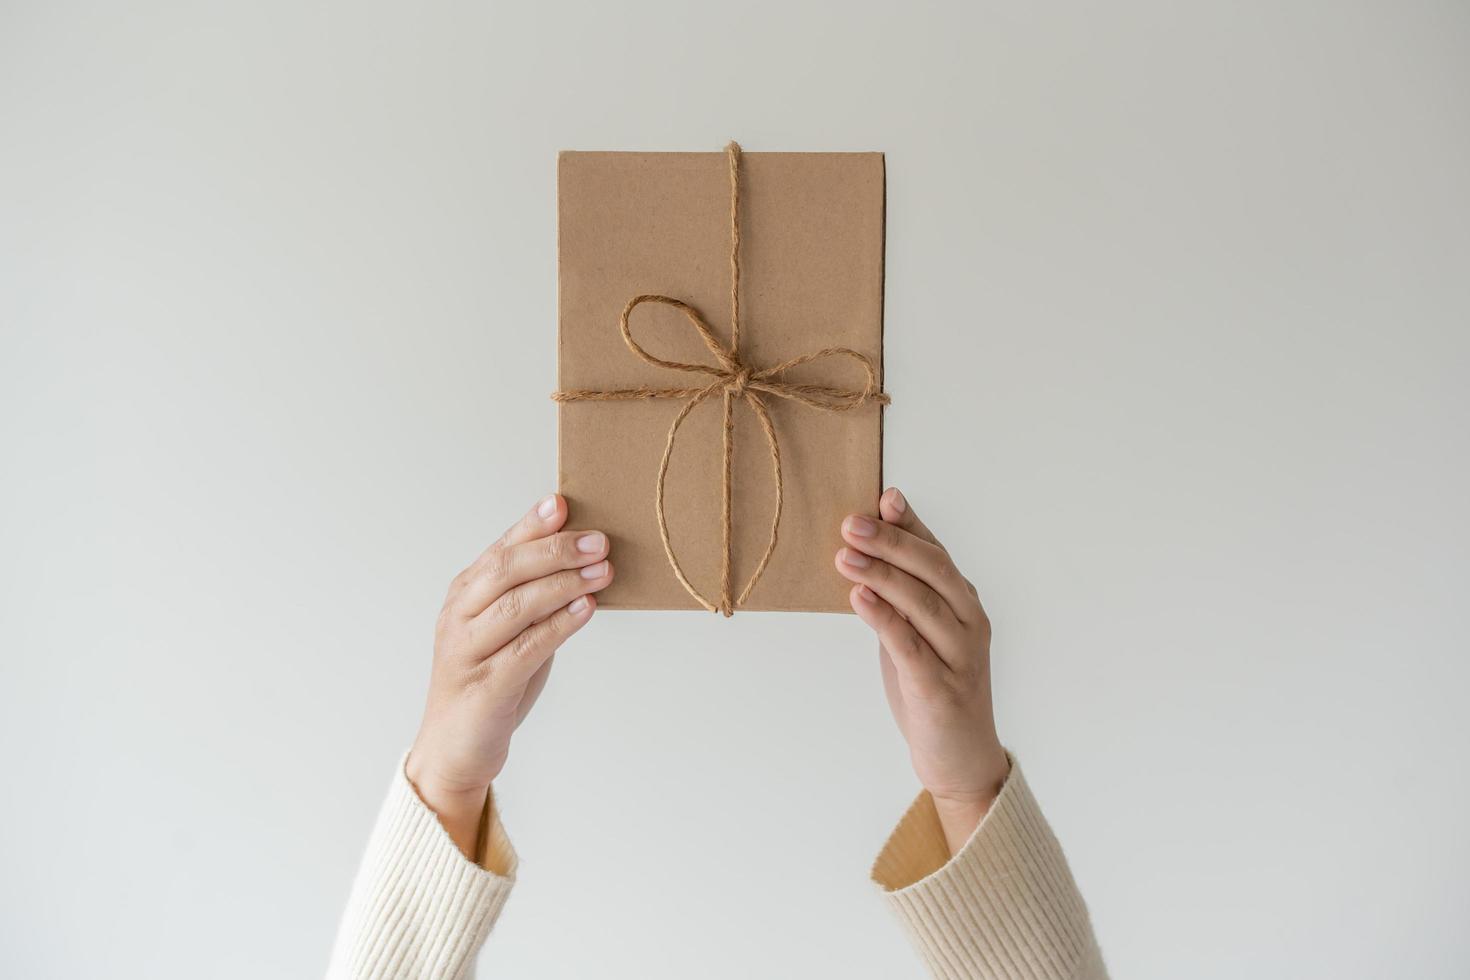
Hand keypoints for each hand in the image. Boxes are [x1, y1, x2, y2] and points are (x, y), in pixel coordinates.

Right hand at [406, 494, 612, 858]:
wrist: (455, 749)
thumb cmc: (491, 681)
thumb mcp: (511, 630)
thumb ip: (535, 596)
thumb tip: (584, 558)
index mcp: (464, 595)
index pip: (500, 550)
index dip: (531, 526)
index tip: (562, 503)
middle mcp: (459, 617)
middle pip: (506, 571)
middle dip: (556, 551)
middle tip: (599, 541)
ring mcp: (467, 652)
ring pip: (516, 606)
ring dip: (564, 584)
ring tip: (602, 572)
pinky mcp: (484, 688)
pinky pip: (525, 649)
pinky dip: (558, 626)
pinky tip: (584, 611)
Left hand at [835, 487, 1009, 854]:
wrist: (961, 759)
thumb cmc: (935, 688)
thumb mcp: (918, 633)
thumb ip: (901, 593)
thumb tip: (870, 547)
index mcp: (964, 604)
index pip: (937, 552)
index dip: (911, 523)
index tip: (883, 496)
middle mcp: (969, 623)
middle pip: (933, 570)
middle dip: (892, 542)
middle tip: (852, 522)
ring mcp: (960, 656)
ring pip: (923, 603)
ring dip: (882, 574)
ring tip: (845, 554)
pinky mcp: (940, 688)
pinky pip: (910, 645)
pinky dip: (884, 618)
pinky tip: (859, 596)